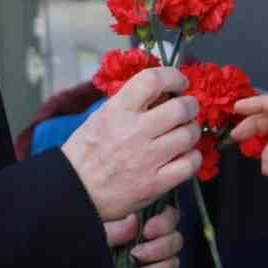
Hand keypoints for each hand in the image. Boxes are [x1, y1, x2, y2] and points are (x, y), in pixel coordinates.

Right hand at [61, 68, 201, 220]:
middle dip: (190, 105)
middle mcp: (134, 132)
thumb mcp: (100, 117)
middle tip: (188, 109)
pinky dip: (192, 157)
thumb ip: (129, 102)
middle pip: (181, 108)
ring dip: (192, 130)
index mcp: (117, 111)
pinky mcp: (156, 183)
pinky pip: (190, 163)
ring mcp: (147, 159)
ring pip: (189, 135)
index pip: (153, 80)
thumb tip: (162, 90)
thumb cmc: (86, 153)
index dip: (173, 77)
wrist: (75, 190)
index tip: (179, 83)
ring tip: (185, 132)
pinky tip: (184, 155)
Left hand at [67, 205, 182, 267]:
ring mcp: (149, 266)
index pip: (168, 216)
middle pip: (175, 240)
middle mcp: (149, 243)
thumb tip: (134, 220)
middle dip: (161, 248)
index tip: (148, 230)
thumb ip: (113, 229)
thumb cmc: (80, 251)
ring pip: (171, 264)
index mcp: (139, 225)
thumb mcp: (93, 236)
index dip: (165, 222)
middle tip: (137, 254)